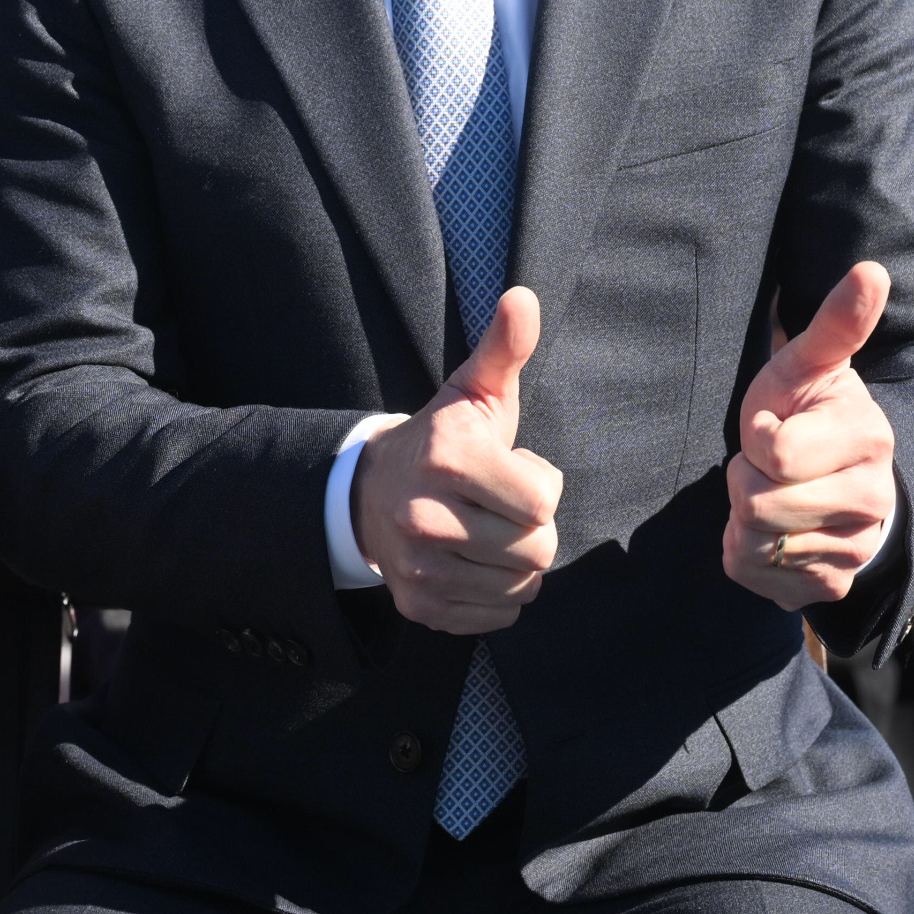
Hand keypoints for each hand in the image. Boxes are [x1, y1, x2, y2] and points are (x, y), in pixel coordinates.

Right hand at [354, 288, 561, 633]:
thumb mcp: (472, 390)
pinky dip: (497, 595)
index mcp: (448, 458)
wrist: (371, 492)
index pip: (542, 503)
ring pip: (521, 587)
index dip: (538, 486)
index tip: (510, 470)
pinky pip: (498, 616)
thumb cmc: (444, 438)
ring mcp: (418, 568)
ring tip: (486, 531)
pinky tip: (472, 562)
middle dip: (531, 527)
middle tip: (499, 506)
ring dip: (517, 563)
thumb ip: (504, 347)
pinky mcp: (418, 606)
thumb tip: (524, 296)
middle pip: (536, 550)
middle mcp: (425, 516)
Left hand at [726, 263, 898, 609]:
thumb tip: (871, 269)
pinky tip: (771, 529)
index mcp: (870, 439)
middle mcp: (873, 504)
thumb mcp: (810, 364)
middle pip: (759, 506)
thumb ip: (837, 323)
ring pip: (755, 546)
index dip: (755, 437)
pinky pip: (758, 579)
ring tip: (770, 490)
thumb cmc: (809, 409)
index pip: (774, 452)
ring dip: (742, 518)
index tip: (774, 424)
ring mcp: (856, 551)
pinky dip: (747, 554)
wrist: (835, 475)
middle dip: (745, 479)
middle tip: (767, 463)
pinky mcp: (832, 586)